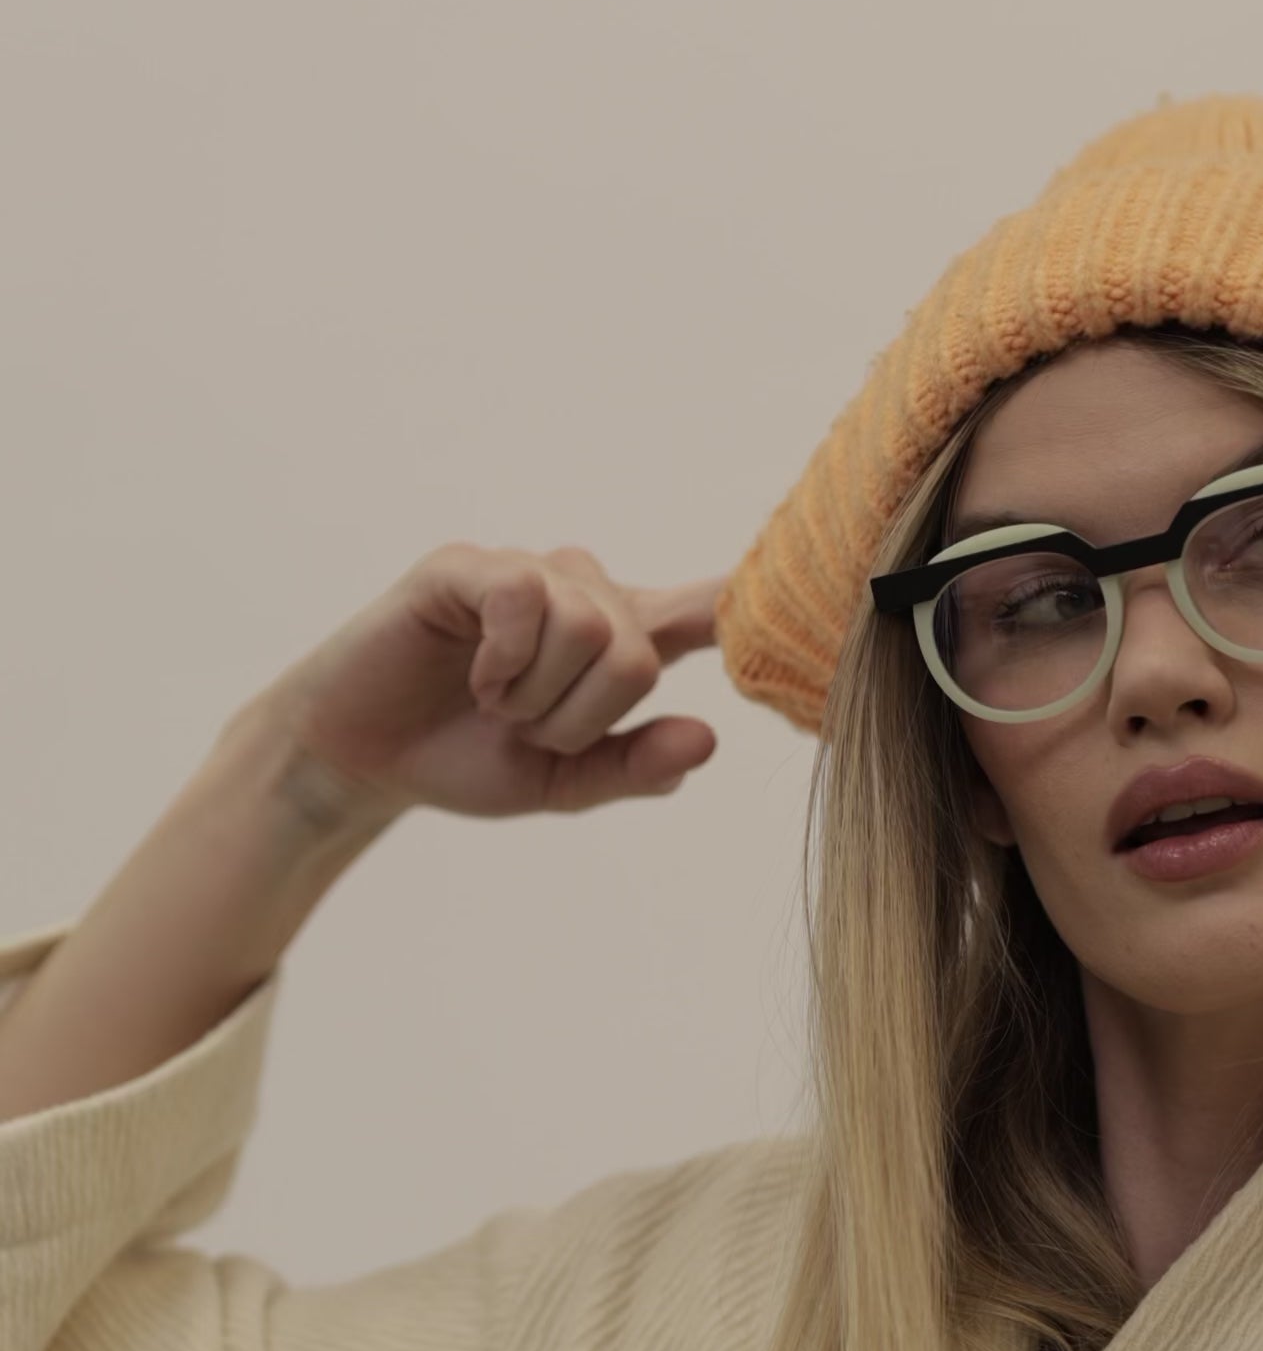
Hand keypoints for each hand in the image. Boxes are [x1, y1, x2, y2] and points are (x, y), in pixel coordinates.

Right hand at [248, 543, 722, 822]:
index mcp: (619, 642)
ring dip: (538, 694)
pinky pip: (524, 599)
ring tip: (492, 702)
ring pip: (589, 626)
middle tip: (521, 727)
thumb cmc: (467, 760)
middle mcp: (581, 593)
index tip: (807, 596)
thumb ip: (635, 767)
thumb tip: (707, 739)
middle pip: (637, 651)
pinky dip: (503, 658)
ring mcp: (525, 573)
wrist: (367, 761)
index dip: (746, 603)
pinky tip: (473, 673)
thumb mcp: (563, 783)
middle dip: (581, 718)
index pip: (701, 614)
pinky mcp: (467, 567)